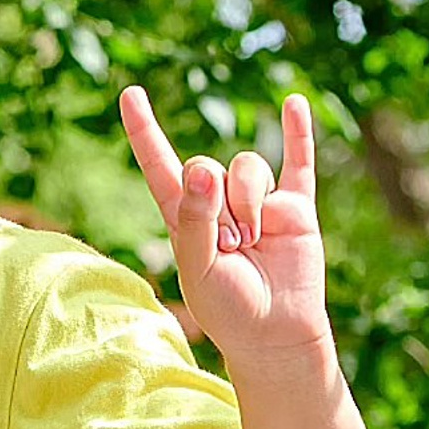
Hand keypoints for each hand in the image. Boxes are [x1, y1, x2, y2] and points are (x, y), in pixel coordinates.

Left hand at [119, 87, 329, 362]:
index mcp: (184, 217)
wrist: (275, 333)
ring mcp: (258, 202)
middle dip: (219, 203)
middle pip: (210, 166)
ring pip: (249, 167)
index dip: (144, 131)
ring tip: (254, 241)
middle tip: (230, 245)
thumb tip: (203, 169)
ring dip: (250, 202)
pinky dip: (298, 133)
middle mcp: (218, 203)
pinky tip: (293, 102)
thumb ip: (195, 220)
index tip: (130, 95)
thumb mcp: (198, 268)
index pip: (160, 165)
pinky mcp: (294, 207)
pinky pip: (298, 161)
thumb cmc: (228, 309)